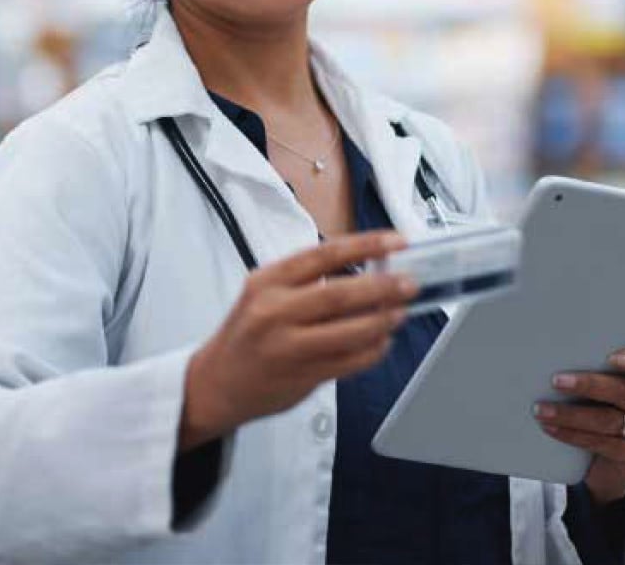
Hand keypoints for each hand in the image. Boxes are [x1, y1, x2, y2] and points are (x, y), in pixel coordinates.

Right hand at [180, 231, 415, 449]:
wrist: (215, 383)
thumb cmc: (246, 332)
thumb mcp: (264, 292)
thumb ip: (306, 279)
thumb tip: (366, 266)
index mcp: (268, 281)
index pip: (325, 254)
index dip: (366, 245)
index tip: (397, 241)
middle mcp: (275, 311)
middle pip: (341, 294)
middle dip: (383, 287)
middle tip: (410, 282)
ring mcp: (288, 347)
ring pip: (349, 332)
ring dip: (383, 320)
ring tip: (401, 312)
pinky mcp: (301, 377)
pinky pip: (349, 362)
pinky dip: (373, 351)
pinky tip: (383, 341)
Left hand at [533, 344, 624, 503]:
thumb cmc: (620, 385)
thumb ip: (611, 355)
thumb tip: (568, 340)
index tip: (613, 358)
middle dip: (588, 386)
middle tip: (556, 381)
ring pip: (610, 421)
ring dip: (571, 415)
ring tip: (542, 408)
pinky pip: (603, 444)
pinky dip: (572, 434)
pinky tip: (551, 427)